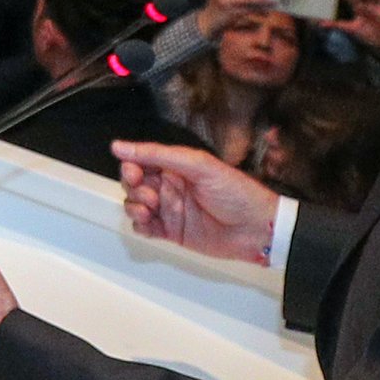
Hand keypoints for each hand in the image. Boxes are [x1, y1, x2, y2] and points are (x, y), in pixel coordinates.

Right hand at [113, 140, 282, 265]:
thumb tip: (121, 146)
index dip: (131, 165)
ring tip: (151, 209)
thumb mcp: (198, 165)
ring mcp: (170, 209)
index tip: (133, 171)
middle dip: (134, 187)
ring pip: (135, 205)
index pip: (142, 161)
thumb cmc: (237, 193)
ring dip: (135, 206)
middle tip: (150, 194)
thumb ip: (158, 154)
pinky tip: (150, 223)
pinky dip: (139, 226)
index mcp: (177, 166)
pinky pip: (144, 228)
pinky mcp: (171, 232)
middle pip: (134, 183)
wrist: (257, 229)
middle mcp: (171, 186)